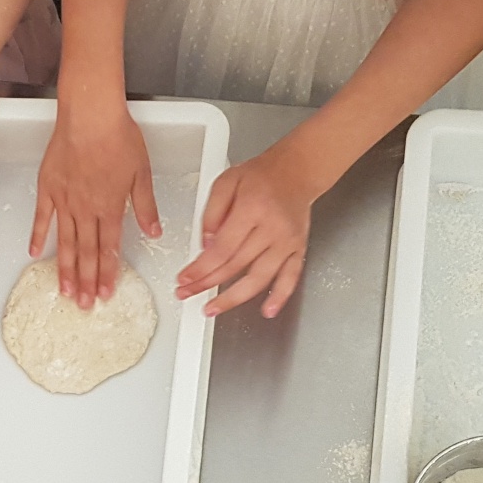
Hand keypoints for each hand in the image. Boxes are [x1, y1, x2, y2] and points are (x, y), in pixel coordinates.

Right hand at [31, 94, 160, 306]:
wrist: (90, 114)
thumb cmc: (118, 137)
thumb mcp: (142, 172)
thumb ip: (144, 205)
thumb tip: (153, 231)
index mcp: (110, 207)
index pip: (109, 248)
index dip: (107, 273)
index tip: (105, 293)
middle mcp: (86, 209)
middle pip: (86, 252)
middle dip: (85, 281)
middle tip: (83, 305)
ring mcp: (64, 200)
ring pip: (65, 242)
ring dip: (65, 268)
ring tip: (63, 291)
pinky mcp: (48, 188)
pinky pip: (41, 217)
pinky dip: (38, 236)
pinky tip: (35, 254)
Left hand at [176, 144, 316, 317]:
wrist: (297, 171)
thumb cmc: (261, 176)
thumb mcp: (226, 181)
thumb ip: (212, 212)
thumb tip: (204, 244)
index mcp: (252, 209)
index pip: (221, 248)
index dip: (200, 268)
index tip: (185, 278)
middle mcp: (272, 228)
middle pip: (235, 265)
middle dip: (207, 284)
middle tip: (188, 293)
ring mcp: (287, 241)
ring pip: (259, 277)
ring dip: (234, 298)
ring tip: (213, 308)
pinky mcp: (298, 249)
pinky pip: (291, 277)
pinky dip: (280, 296)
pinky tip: (267, 310)